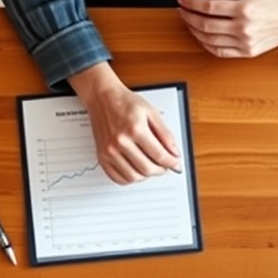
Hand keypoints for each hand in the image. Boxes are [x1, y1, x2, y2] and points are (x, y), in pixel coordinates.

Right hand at [69, 63, 180, 184]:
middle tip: (165, 166)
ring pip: (133, 177)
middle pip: (147, 169)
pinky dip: (130, 179)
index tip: (176, 164)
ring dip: (146, 176)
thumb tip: (174, 152)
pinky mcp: (101, 156)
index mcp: (135, 129)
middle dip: (161, 170)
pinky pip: (118, 178)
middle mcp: (121, 141)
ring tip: (151, 167)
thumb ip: (165, 134)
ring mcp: (109, 151)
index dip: (171, 162)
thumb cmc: (125, 102)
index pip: (159, 155)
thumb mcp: (151, 112)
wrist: (102, 98)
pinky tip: (136, 171)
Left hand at [177, 0, 277, 57]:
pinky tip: (202, 36)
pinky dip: (207, 45)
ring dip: (194, 31)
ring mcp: (245, 43)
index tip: (182, 0)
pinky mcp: (248, 52)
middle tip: (182, 10)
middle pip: (205, 24)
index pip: (208, 6)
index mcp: (244, 8)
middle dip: (188, 17)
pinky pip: (220, 52)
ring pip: (210, 40)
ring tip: (189, 22)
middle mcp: (244, 28)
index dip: (191, 3)